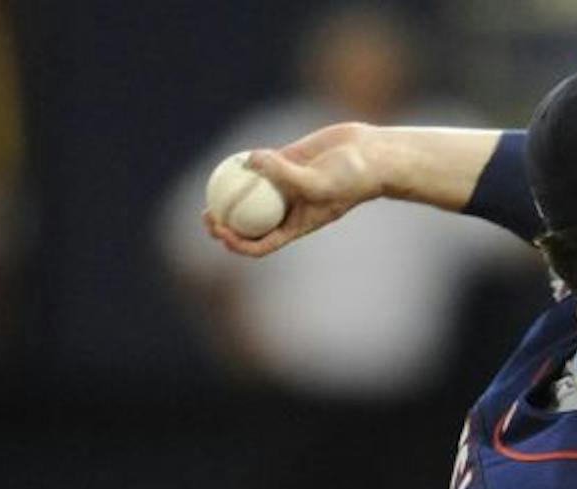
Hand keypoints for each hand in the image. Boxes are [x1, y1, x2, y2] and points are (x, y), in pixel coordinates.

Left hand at [204, 123, 379, 257]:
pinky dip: (247, 163)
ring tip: (210, 188)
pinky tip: (234, 158)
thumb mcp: (318, 181)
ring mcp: (285, 187)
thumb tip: (249, 161)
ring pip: (250, 195)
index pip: (260, 245)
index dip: (236, 244)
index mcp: (294, 227)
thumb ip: (284, 174)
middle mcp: (287, 210)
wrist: (369, 156)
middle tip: (207, 215)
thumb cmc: (350, 177)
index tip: (222, 231)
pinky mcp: (286, 163)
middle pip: (248, 225)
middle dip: (223, 225)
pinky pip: (260, 166)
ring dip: (229, 195)